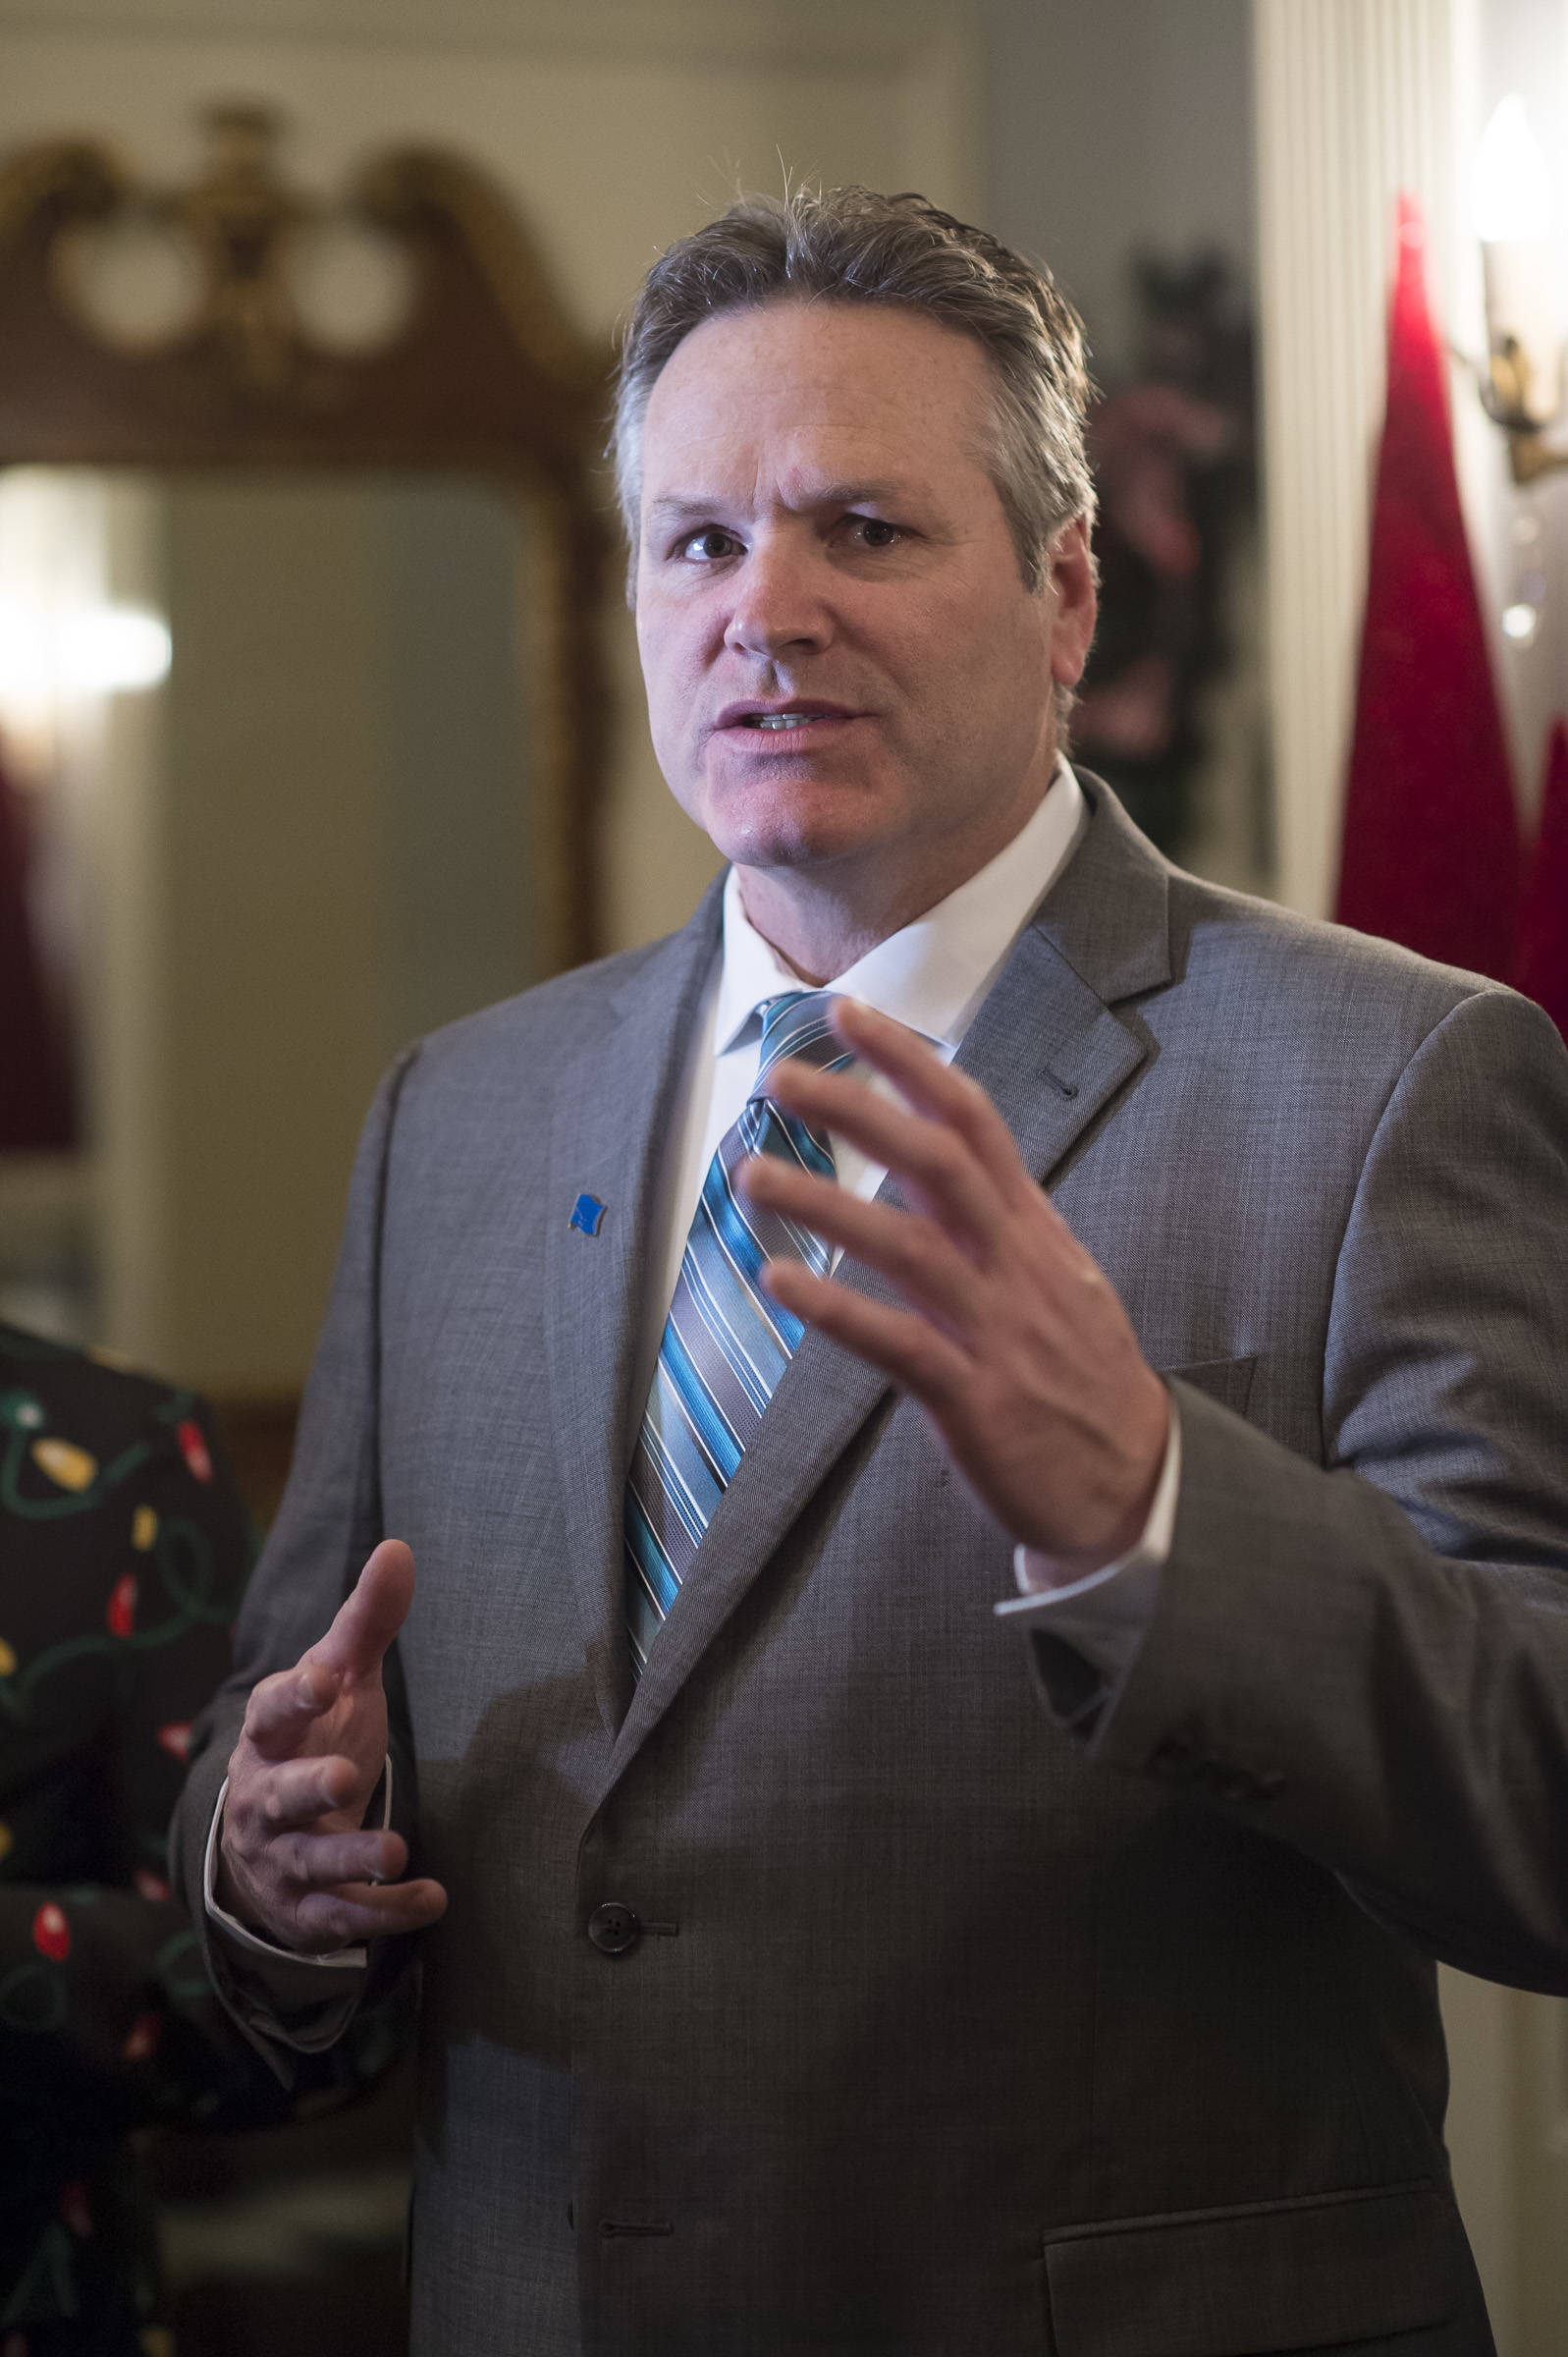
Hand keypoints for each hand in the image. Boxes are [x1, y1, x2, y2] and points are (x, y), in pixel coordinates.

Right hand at [217, 1539, 446, 1951]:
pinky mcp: (309, 1907)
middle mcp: (265, 1798)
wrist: (264, 1838)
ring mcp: (283, 1857)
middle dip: (308, 1787)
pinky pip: (342, 1916)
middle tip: (343, 1777)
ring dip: (350, 1859)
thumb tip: (400, 1547)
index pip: (273, 1712)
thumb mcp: (337, 1679)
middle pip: (279, 1796)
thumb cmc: (312, 1737)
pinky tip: (431, 1898)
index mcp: (270, 1734)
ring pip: (309, 1863)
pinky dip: (383, 1911)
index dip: (296, 1697)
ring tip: (396, 1849)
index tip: (325, 1678)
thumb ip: (365, 1622)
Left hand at [738, 1000, 1168, 1572]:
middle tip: (780, 1074)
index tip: (846, 1015)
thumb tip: (933, 1162)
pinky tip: (777, 1280)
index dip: (908, 1062)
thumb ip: (995, 1220)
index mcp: (1031, 1230)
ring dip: (825, 1203)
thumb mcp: (1054, 1279)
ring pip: (908, 1246)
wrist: (1136, 1482)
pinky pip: (900, 1345)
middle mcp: (1015, 1266)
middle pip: (936, 1162)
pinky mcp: (977, 1401)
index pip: (972, 1120)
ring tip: (751, 1172)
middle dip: (858, 1109)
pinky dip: (836, 1310)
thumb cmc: (1080, 1378)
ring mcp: (997, 1331)